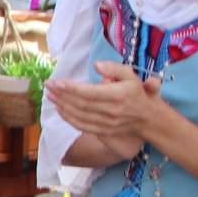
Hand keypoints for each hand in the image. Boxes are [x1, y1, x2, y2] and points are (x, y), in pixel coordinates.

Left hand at [49, 64, 165, 139]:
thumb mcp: (131, 75)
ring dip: (62, 106)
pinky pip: (82, 126)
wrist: (149, 119)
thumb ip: (114, 68)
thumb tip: (96, 65)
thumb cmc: (138, 93)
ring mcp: (106, 123)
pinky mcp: (103, 131)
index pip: (89, 93)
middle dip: (62, 95)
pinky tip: (59, 110)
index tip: (56, 82)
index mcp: (117, 95)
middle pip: (80, 104)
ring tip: (50, 96)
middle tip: (48, 86)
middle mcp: (111, 111)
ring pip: (79, 116)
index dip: (70, 88)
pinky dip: (69, 119)